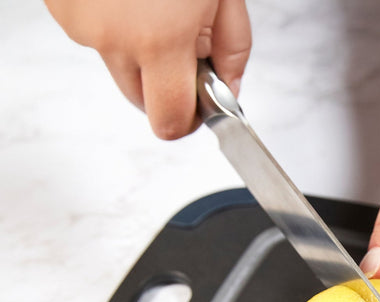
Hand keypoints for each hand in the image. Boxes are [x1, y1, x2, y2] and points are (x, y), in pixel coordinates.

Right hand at [45, 0, 250, 139]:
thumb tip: (229, 87)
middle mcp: (111, 38)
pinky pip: (91, 30)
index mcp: (159, 40)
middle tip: (180, 39)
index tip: (198, 106)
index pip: (169, 122)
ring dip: (136, 46)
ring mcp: (78, 21)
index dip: (187, 120)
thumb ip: (231, 49)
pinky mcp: (58, 4)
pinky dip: (110, 18)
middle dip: (163, 81)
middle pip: (140, 98)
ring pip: (114, 63)